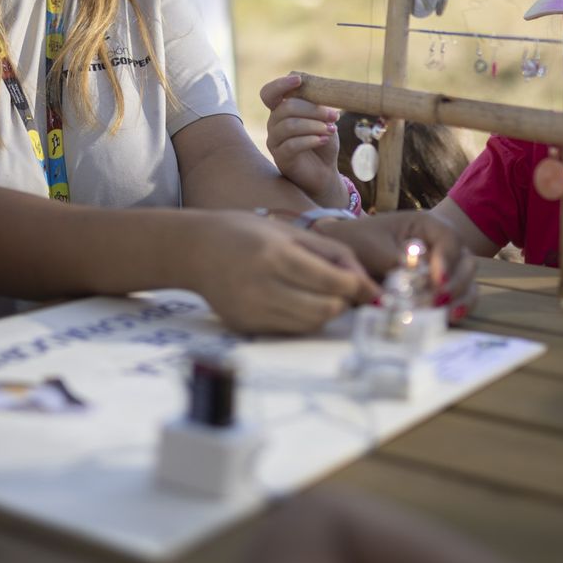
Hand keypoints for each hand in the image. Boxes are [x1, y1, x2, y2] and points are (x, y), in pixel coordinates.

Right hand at [191, 211, 378, 333]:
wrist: (194, 250)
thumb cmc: (247, 233)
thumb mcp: (290, 231)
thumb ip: (332, 253)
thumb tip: (366, 284)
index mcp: (275, 255)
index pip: (332, 282)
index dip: (357, 286)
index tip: (367, 287)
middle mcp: (262, 286)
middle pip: (325, 309)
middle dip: (344, 302)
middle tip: (343, 290)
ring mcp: (252, 310)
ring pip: (311, 324)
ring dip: (325, 312)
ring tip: (318, 293)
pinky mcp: (245, 326)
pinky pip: (290, 330)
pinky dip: (303, 319)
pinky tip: (294, 300)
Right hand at [260, 72, 344, 205]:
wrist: (324, 171)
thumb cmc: (322, 142)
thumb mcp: (323, 120)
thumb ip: (317, 105)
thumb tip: (320, 92)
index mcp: (281, 110)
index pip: (269, 93)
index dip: (280, 84)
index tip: (298, 80)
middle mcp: (273, 123)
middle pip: (286, 107)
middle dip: (313, 109)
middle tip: (335, 115)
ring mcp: (274, 141)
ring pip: (289, 125)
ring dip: (314, 125)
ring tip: (331, 129)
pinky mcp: (280, 157)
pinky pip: (291, 145)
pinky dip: (310, 140)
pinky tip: (324, 140)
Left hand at [311, 210, 479, 324]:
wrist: (342, 255)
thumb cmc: (358, 242)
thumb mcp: (375, 250)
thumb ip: (398, 264)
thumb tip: (419, 282)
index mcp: (428, 225)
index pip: (450, 241)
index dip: (447, 262)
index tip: (436, 281)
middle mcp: (441, 245)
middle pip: (465, 263)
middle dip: (454, 283)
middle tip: (436, 300)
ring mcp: (443, 267)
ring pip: (467, 282)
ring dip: (458, 298)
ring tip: (441, 312)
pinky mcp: (439, 288)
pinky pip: (458, 298)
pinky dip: (456, 308)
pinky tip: (447, 317)